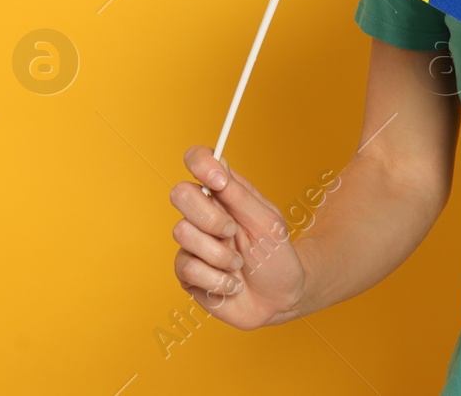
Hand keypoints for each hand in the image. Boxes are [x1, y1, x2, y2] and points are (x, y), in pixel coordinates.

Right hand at [170, 145, 306, 329]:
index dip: (201, 164)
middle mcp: (204, 214)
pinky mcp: (187, 272)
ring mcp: (192, 243)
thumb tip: (218, 165)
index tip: (218, 182)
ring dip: (219, 254)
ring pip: (182, 232)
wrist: (280, 299)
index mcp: (224, 194)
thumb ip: (240, 195)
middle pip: (181, 194)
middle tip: (234, 233)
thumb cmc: (276, 256)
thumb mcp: (266, 222)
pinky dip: (217, 279)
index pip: (198, 161)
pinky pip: (187, 267)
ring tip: (238, 264)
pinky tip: (231, 284)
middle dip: (211, 218)